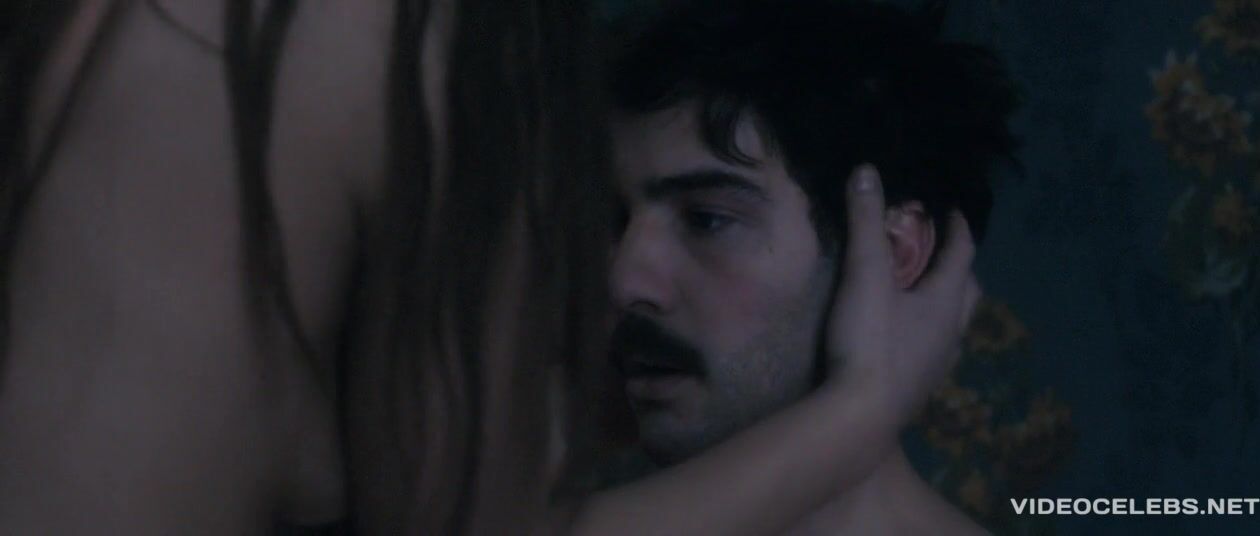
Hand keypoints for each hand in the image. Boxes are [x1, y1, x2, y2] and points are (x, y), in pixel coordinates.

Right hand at [823, 164, 980, 424]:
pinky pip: (933, 352)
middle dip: (958, 267)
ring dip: (943, 304)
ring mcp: (938, 365)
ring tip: (920, 292)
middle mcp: (952, 332)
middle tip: (939, 251)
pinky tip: (904, 338)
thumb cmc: (870, 340)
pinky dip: (925, 334)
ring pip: (953, 326)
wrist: (859, 417)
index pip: (963, 254)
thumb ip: (865, 222)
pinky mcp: (918, 389)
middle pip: (969, 291)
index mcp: (947, 300)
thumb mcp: (864, 273)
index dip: (958, 228)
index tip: (952, 210)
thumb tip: (866, 170)